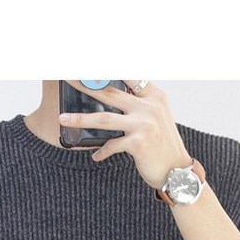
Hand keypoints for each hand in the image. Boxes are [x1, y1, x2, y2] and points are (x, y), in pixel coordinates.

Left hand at [59, 81, 187, 192]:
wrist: (178, 171)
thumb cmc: (163, 144)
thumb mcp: (156, 116)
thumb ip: (139, 103)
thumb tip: (110, 93)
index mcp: (154, 96)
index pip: (128, 76)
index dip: (107, 71)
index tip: (88, 67)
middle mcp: (150, 106)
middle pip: (109, 92)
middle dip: (85, 84)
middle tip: (67, 78)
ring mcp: (144, 124)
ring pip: (104, 118)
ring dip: (80, 118)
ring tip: (62, 118)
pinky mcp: (139, 143)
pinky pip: (111, 144)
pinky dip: (101, 151)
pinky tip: (96, 156)